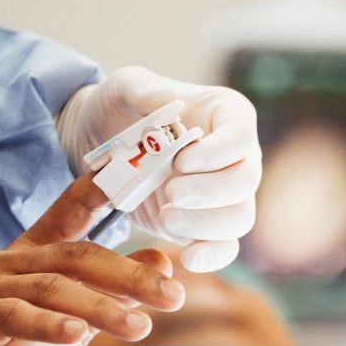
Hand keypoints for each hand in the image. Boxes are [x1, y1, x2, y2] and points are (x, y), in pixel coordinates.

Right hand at [0, 170, 182, 345]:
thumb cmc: (14, 340)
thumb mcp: (73, 311)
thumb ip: (115, 286)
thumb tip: (164, 260)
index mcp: (38, 252)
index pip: (71, 210)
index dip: (97, 186)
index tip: (130, 163)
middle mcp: (15, 261)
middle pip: (78, 256)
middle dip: (129, 276)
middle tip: (174, 296)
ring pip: (52, 288)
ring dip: (100, 308)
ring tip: (140, 328)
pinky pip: (12, 317)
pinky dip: (46, 326)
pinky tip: (77, 336)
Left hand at [58, 66, 260, 271]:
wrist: (99, 144)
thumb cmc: (118, 108)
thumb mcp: (122, 87)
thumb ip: (142, 89)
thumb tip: (167, 99)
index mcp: (226, 115)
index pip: (240, 137)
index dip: (218, 153)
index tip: (181, 160)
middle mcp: (235, 156)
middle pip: (246, 180)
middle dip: (211, 192)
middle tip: (171, 194)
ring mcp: (223, 193)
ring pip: (240, 217)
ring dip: (207, 225)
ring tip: (166, 218)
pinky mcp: (204, 224)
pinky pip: (225, 246)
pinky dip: (212, 255)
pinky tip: (187, 257)